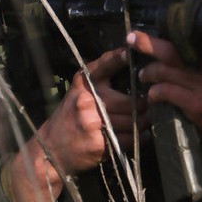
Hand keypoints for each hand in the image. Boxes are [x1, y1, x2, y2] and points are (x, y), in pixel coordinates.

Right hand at [6, 49, 147, 201]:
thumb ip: (99, 79)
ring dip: (144, 123)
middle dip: (144, 106)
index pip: (104, 65)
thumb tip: (130, 62)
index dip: (119, 58)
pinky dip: (139, 138)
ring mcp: (92, 122)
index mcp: (82, 85)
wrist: (51, 148)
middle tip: (151, 107)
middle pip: (129, 101)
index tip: (131, 54)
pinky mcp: (98, 143)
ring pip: (132, 122)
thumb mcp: (78, 92)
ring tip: (147, 121)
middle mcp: (86, 100)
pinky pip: (128, 139)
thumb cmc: (69, 117)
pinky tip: (141, 135)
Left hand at [126, 31, 201, 152]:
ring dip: (147, 74)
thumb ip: (186, 52)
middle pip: (171, 53)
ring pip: (163, 73)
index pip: (183, 40)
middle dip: (147, 50)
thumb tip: (148, 38)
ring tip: (144, 77)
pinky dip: (154, 93)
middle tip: (135, 52)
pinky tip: (152, 96)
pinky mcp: (200, 106)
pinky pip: (166, 91)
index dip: (155, 39)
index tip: (132, 36)